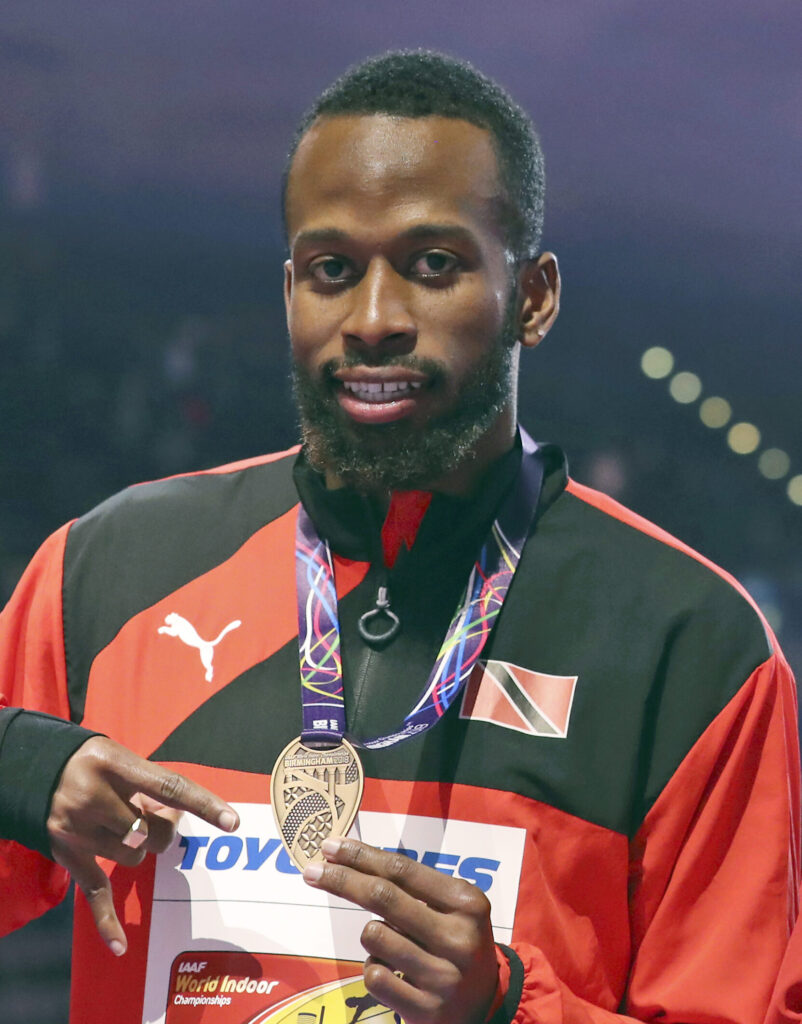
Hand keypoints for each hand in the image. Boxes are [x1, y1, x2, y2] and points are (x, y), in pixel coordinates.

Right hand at [47, 736, 238, 955]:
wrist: (38, 770)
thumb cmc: (96, 764)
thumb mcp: (123, 760)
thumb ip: (152, 788)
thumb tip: (180, 818)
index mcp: (115, 764)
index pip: (170, 787)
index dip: (204, 805)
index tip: (232, 823)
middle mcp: (93, 795)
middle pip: (151, 831)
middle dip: (160, 828)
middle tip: (149, 815)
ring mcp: (77, 828)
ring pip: (134, 857)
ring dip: (138, 847)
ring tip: (121, 826)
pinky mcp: (67, 854)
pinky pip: (95, 892)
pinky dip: (107, 921)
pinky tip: (120, 946)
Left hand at [303, 837, 498, 1023]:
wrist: (487, 1006)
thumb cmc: (457, 942)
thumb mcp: (452, 908)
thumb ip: (413, 886)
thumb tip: (350, 860)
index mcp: (467, 903)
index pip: (403, 870)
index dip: (361, 856)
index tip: (330, 847)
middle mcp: (458, 938)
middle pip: (383, 897)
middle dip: (342, 879)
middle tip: (312, 871)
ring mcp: (443, 977)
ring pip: (374, 937)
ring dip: (372, 936)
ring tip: (394, 946)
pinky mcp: (426, 1011)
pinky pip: (374, 977)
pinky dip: (374, 970)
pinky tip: (395, 974)